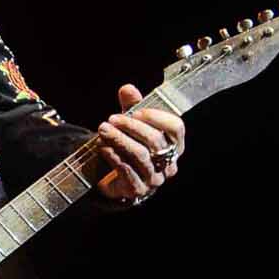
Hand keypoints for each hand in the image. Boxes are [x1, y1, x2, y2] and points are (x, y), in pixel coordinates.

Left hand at [97, 83, 184, 201]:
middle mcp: (169, 163)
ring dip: (119, 140)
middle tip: (110, 119)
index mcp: (175, 145)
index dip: (157, 117)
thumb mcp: (131, 125)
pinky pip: (126, 171)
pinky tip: (102, 148)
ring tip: (102, 130)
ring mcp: (155, 179)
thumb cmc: (129, 149)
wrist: (115, 181)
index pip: (176, 127)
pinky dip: (113, 156)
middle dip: (131, 127)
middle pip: (155, 140)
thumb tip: (127, 88)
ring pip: (140, 155)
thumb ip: (131, 107)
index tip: (137, 111)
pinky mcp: (138, 190)